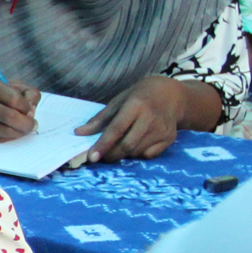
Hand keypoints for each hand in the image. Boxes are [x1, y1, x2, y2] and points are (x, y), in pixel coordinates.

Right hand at [0, 77, 41, 141]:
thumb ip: (20, 91)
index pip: (15, 99)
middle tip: (33, 124)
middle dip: (27, 123)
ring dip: (20, 132)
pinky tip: (13, 131)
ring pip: (6, 131)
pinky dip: (10, 136)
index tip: (29, 108)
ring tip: (24, 128)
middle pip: (11, 117)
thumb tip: (32, 109)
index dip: (26, 106)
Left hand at [80, 76, 195, 161]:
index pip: (116, 129)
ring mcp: (162, 129)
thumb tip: (79, 133)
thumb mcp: (119, 100)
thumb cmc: (141, 95)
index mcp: (136, 104)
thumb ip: (100, 118)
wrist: (172, 95)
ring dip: (124, 154)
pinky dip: (138, 154)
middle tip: (102, 156)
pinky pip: (149, 155)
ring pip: (137, 152)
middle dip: (111, 155)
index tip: (92, 157)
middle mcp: (151, 118)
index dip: (103, 144)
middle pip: (127, 145)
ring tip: (120, 145)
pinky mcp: (169, 139)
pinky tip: (137, 143)